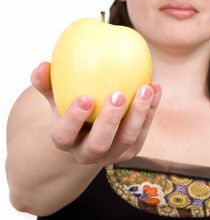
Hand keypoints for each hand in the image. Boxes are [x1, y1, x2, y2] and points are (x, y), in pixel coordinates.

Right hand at [31, 62, 160, 165]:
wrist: (86, 135)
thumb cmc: (68, 109)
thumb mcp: (54, 98)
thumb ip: (46, 83)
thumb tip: (43, 65)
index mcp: (65, 141)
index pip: (65, 134)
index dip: (74, 118)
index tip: (85, 97)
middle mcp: (87, 153)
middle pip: (99, 144)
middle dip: (109, 121)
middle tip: (118, 94)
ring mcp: (112, 154)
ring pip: (127, 140)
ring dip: (138, 114)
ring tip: (146, 88)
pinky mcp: (131, 149)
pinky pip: (143, 131)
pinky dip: (150, 110)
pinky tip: (155, 87)